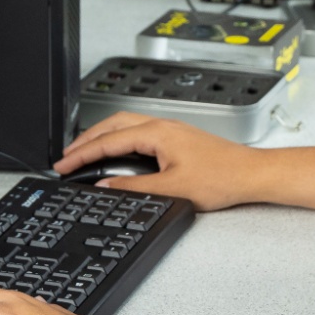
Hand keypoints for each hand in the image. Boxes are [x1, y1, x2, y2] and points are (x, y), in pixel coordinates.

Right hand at [54, 114, 314, 212]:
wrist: (250, 174)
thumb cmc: (222, 177)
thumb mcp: (171, 189)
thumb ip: (134, 187)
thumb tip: (105, 187)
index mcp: (157, 133)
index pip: (108, 140)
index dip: (82, 154)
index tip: (63, 164)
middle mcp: (161, 126)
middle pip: (112, 125)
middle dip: (86, 140)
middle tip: (66, 156)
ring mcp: (169, 130)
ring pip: (125, 126)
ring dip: (102, 138)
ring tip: (84, 153)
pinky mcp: (176, 139)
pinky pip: (138, 133)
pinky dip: (119, 141)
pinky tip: (116, 154)